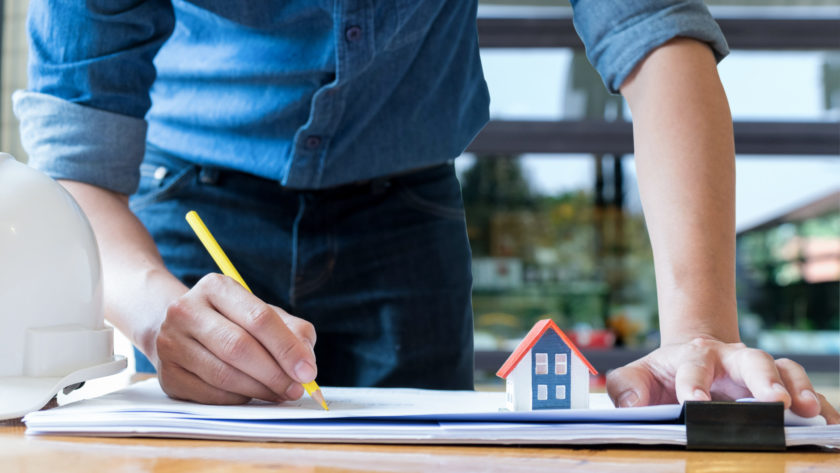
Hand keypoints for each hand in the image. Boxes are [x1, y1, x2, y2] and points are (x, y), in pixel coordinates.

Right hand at [155, 273, 316, 403]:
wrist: (178, 328)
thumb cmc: (232, 321)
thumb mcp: (262, 313)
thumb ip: (292, 331)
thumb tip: (306, 363)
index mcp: (216, 287)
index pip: (258, 318)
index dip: (287, 348)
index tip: (308, 371)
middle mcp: (186, 311)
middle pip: (239, 347)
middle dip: (275, 373)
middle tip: (296, 389)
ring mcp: (170, 343)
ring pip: (224, 375)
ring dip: (260, 390)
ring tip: (280, 393)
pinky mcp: (167, 375)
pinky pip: (210, 395)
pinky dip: (238, 399)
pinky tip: (251, 395)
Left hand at [606, 337, 839, 423]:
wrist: (693, 358)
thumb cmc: (663, 373)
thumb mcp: (636, 375)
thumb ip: (626, 387)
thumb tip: (634, 405)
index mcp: (695, 355)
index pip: (694, 366)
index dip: (693, 384)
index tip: (692, 403)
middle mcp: (733, 358)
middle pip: (751, 359)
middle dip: (762, 379)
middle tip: (772, 400)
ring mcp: (760, 371)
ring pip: (785, 370)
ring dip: (798, 389)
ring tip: (807, 412)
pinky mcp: (781, 387)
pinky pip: (807, 393)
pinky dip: (821, 407)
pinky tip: (829, 425)